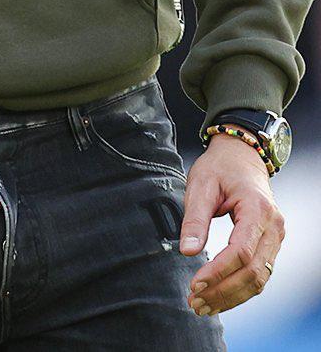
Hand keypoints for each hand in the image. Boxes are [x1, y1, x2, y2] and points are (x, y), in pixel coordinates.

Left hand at [180, 133, 284, 315]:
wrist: (242, 157)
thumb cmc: (220, 167)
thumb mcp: (201, 184)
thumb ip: (195, 218)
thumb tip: (187, 251)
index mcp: (258, 209)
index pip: (241, 251)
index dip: (218, 272)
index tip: (195, 284)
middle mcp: (274, 227)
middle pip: (253, 272)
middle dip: (223, 291)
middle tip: (194, 303)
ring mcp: (276, 238)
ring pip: (259, 279)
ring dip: (231, 297)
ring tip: (203, 307)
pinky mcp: (270, 245)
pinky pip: (259, 274)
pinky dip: (239, 290)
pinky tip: (219, 298)